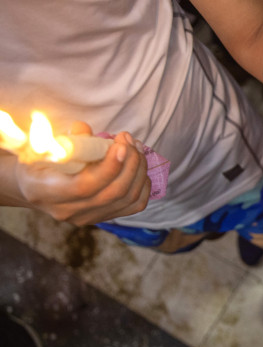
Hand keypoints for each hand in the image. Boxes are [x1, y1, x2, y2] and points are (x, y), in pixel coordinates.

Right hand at [13, 122, 150, 224]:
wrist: (35, 186)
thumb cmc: (37, 160)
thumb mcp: (38, 147)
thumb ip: (59, 139)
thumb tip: (83, 129)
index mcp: (45, 192)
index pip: (84, 187)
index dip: (109, 167)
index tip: (120, 144)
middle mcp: (68, 211)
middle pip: (113, 192)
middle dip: (129, 162)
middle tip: (129, 139)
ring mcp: (88, 218)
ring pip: (128, 198)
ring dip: (138, 169)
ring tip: (136, 147)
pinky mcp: (103, 217)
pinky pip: (134, 205)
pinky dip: (143, 184)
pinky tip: (139, 166)